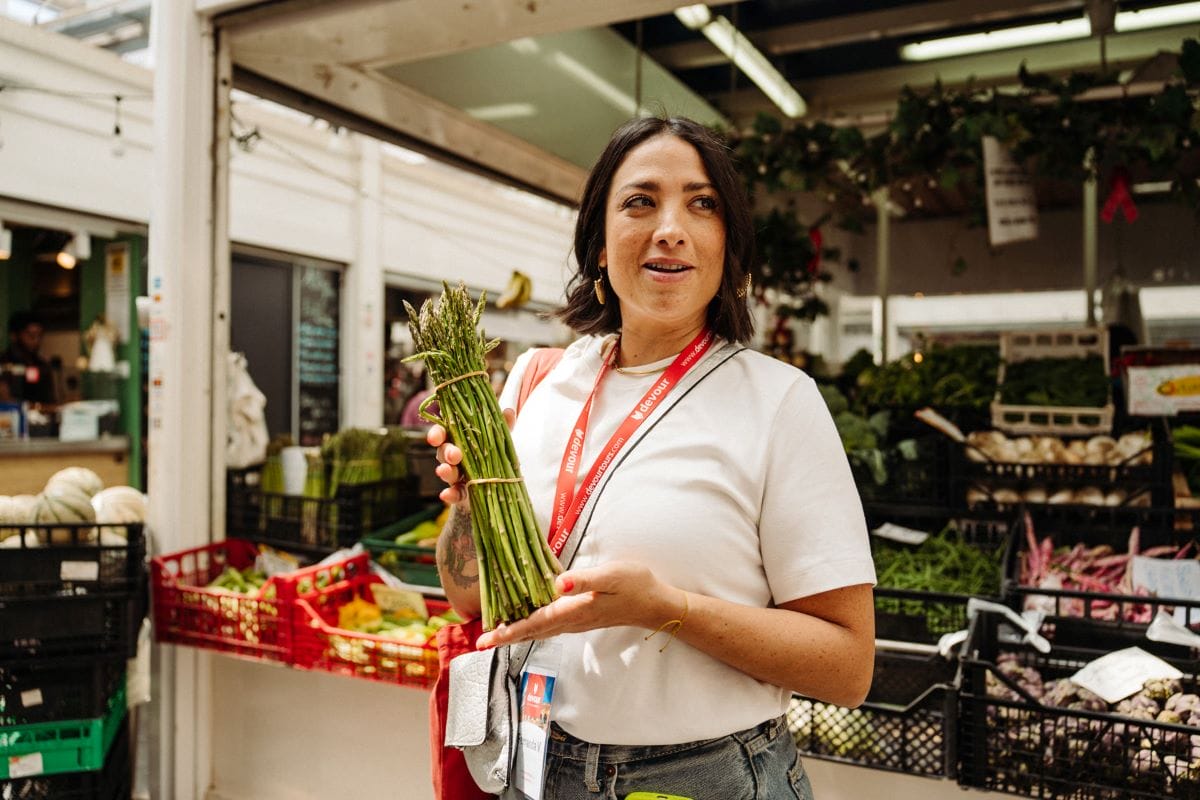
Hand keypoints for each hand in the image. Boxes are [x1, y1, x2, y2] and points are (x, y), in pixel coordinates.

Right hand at [425, 409, 515, 504]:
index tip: (435, 437)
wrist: (497, 486)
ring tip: (446, 471)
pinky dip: (450, 494)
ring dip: (445, 471)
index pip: (443, 433)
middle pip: (443, 451)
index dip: (437, 434)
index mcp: (460, 440)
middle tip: (455, 455)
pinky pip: (453, 493)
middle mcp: (454, 457)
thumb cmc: (493, 457)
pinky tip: (446, 494)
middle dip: (446, 452)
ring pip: (446, 471)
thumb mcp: (498, 441)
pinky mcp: (461, 493)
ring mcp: (456, 476)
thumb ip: (502, 427)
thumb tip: (508, 411)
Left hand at [474, 561, 685, 648]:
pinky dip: (532, 626)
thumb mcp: (611, 575)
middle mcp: (571, 621)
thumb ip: (584, 580)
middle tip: (480, 642)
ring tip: (496, 633)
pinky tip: (526, 620)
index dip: (507, 631)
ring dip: (517, 633)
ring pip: (539, 631)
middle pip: (531, 631)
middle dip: (505, 636)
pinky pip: (549, 626)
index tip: (484, 640)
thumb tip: (557, 584)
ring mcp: (576, 622)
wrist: (655, 603)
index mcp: (573, 610)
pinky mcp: (581, 618)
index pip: (533, 623)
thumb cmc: (635, 585)